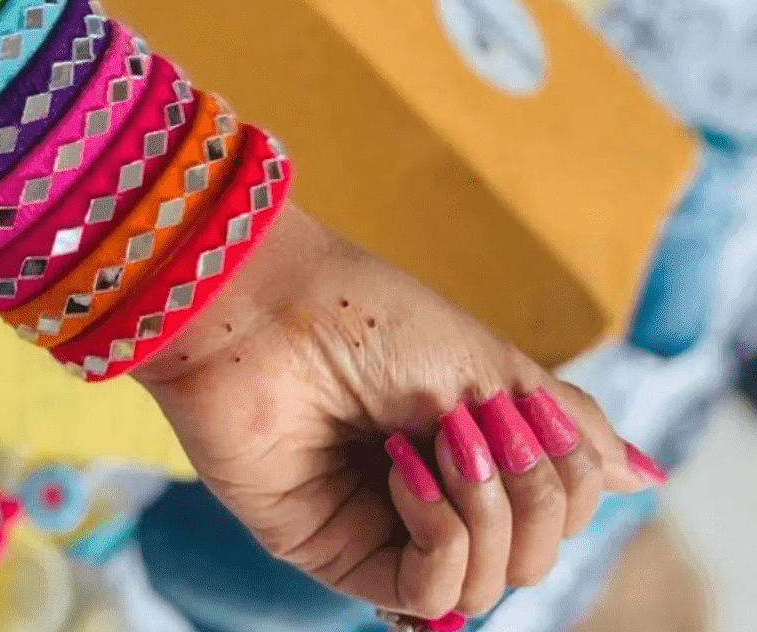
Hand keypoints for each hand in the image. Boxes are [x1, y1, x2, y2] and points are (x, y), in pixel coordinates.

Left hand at [134, 205, 664, 620]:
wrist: (265, 308)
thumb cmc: (370, 318)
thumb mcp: (493, 366)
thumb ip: (567, 430)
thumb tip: (639, 479)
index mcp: (471, 448)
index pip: (562, 511)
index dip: (564, 474)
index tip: (521, 410)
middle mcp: (434, 495)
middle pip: (534, 554)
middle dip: (532, 495)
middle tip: (480, 428)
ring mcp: (386, 529)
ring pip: (490, 585)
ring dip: (488, 512)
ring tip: (438, 444)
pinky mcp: (336, 554)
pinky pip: (429, 596)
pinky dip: (441, 535)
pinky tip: (404, 473)